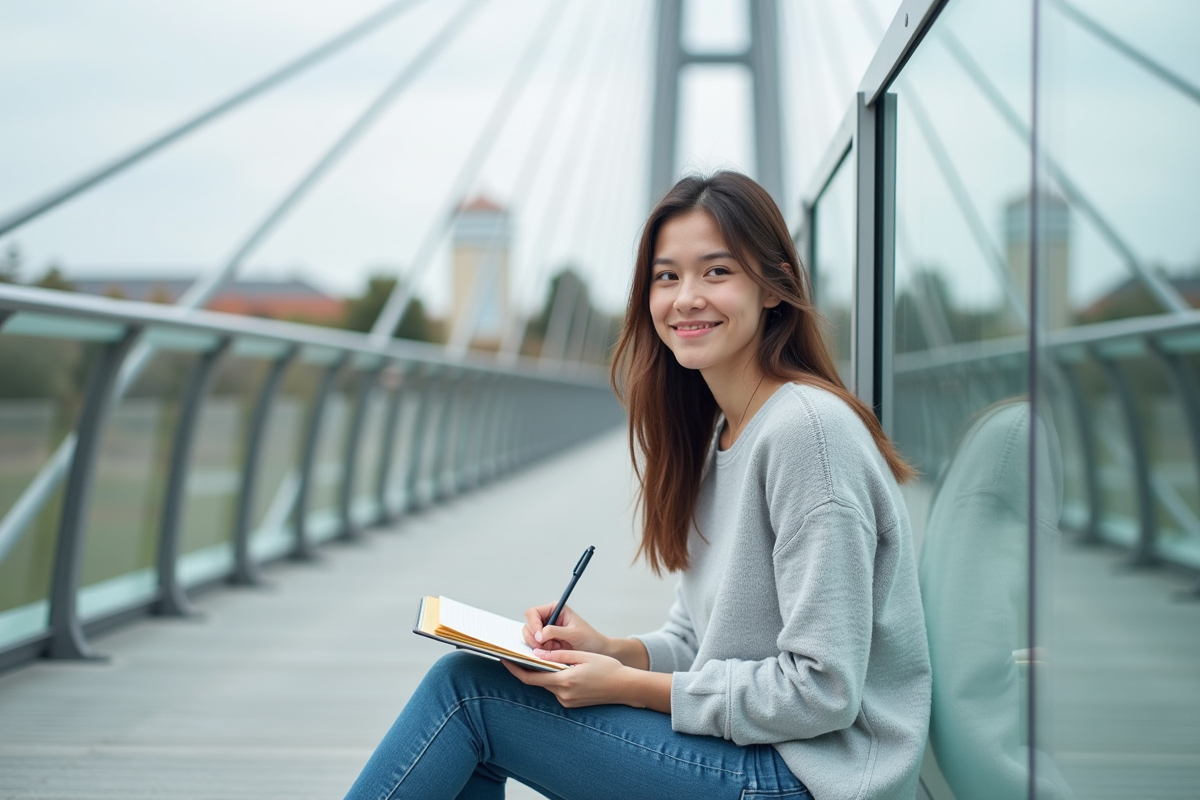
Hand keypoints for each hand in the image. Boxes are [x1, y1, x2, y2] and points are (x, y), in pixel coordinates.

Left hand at [502, 649, 629, 707]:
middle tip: (520, 654)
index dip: (515, 669)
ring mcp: (567, 701)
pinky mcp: (572, 704)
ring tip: (542, 658)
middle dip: (529, 668)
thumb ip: (558, 655)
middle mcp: (563, 694)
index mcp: (564, 681)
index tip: (505, 659)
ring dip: (544, 673)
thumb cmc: (607, 668)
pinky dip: (554, 679)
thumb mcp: (582, 655)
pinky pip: (557, 689)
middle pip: (538, 681)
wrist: (625, 687)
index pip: (530, 678)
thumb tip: (537, 653)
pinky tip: (560, 669)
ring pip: (548, 684)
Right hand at [522, 603, 609, 655]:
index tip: (539, 636)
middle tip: (541, 646)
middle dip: (532, 637)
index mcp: (554, 610)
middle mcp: (547, 619)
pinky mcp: (546, 644)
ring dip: (536, 646)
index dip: (533, 624)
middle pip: (528, 625)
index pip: (533, 613)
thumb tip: (538, 634)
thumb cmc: (589, 639)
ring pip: (529, 638)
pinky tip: (550, 654)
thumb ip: (555, 631)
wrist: (597, 652)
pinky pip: (535, 648)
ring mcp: (545, 633)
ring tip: (551, 650)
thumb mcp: (573, 633)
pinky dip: (539, 652)